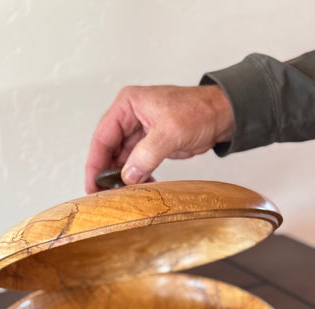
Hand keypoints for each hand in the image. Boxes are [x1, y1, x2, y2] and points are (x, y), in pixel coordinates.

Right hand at [85, 85, 233, 192]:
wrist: (222, 116)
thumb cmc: (198, 111)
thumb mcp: (170, 132)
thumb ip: (147, 154)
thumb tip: (128, 176)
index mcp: (128, 105)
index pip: (102, 137)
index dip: (95, 163)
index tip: (92, 184)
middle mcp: (129, 117)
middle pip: (109, 150)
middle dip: (107, 173)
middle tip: (104, 196)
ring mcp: (139, 132)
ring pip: (122, 159)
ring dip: (122, 178)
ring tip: (122, 195)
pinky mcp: (150, 145)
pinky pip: (136, 164)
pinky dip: (136, 177)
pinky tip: (140, 188)